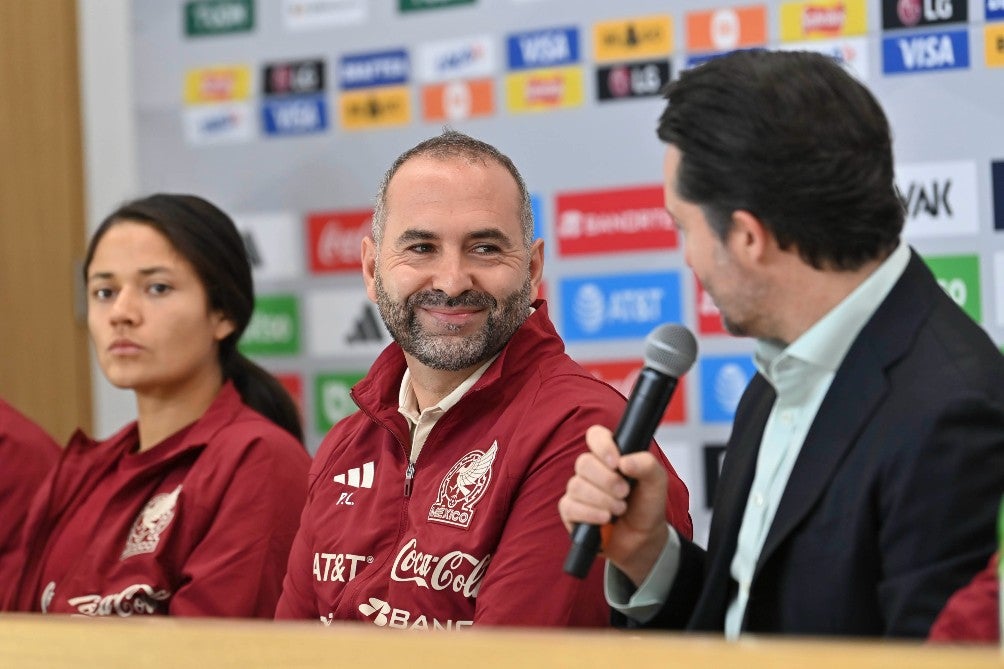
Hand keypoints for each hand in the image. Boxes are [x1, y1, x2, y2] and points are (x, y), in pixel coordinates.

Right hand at [558, 425, 669, 586]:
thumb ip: (647, 465)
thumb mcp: (657, 483)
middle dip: (607, 480)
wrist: (643, 539)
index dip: (602, 445)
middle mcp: (591, 470)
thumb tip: (624, 461)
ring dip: (602, 500)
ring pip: (577, 486)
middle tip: (625, 493)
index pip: (595, 435)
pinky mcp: (570, 512)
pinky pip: (570, 507)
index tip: (616, 462)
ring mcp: (578, 490)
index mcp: (610, 456)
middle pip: (584, 462)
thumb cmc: (647, 506)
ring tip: (620, 510)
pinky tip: (605, 519)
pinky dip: (590, 514)